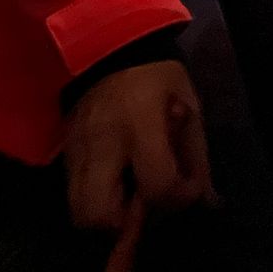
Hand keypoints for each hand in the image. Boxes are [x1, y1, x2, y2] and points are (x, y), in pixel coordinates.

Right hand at [64, 62, 212, 271]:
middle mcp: (102, 145)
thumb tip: (208, 202)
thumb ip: (197, 156)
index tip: (186, 187)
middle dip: (123, 225)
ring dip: (106, 218)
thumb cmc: (156, 76)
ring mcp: (76, 152)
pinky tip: (114, 182)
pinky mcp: (64, 153)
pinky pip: (72, 194)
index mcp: (140, 126)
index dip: (177, 197)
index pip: (156, 184)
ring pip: (77, 213)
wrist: (109, 46)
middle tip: (143, 207)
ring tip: (128, 198)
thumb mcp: (189, 104)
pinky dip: (93, 200)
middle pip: (97, 216)